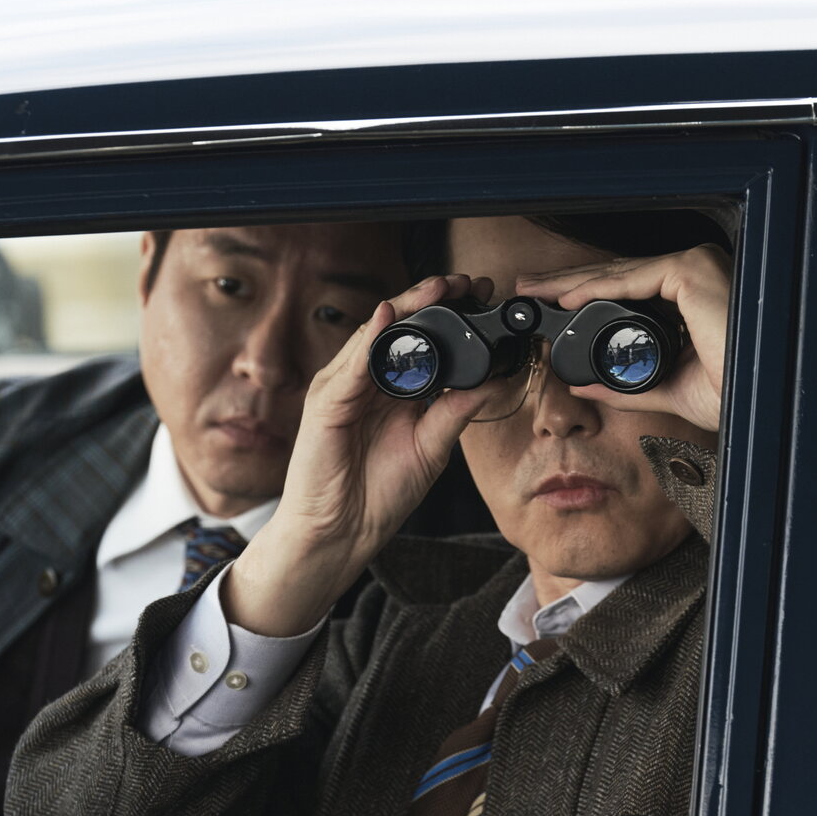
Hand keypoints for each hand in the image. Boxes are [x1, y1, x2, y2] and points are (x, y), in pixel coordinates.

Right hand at [222, 274, 490, 636]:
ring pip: (374, 337)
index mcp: (392, 390)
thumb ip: (455, 411)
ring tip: (437, 288)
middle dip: (432, 300)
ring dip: (406, 309)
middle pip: (398, 328)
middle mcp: (366, 382)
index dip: (449, 316)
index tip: (483, 298)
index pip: (421, 340)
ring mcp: (343, 390)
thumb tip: (492, 381)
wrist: (340, 533)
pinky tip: (386, 320)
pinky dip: (368, 343)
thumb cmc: (377, 493)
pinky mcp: (325, 406)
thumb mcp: (431, 447)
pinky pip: (349, 368)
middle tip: (466, 281)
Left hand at [513, 243, 729, 433]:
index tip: (551, 306)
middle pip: (620, 276)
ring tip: (537, 289)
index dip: (585, 295)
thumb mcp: (666, 388)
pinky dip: (597, 287)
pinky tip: (566, 298)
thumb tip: (583, 386)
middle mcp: (696, 273)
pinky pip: (635, 278)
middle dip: (570, 283)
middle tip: (531, 288)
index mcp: (694, 295)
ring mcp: (696, 267)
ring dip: (574, 281)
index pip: (629, 288)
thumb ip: (624, 386)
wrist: (760, 403)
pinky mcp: (693, 270)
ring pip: (621, 272)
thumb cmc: (731, 393)